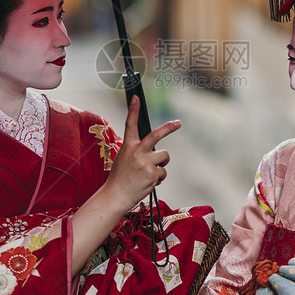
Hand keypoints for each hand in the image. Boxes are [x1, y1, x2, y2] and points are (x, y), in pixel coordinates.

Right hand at [105, 96, 180, 210]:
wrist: (116, 196)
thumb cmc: (120, 178)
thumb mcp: (124, 159)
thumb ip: (137, 151)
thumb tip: (154, 150)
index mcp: (128, 147)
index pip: (130, 125)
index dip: (133, 110)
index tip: (136, 98)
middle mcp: (137, 152)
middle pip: (156, 135)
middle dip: (169, 127)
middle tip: (178, 123)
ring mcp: (145, 163)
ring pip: (164, 156)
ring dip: (161, 164)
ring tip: (149, 172)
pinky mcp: (153, 174)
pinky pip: (163, 172)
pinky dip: (158, 177)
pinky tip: (148, 182)